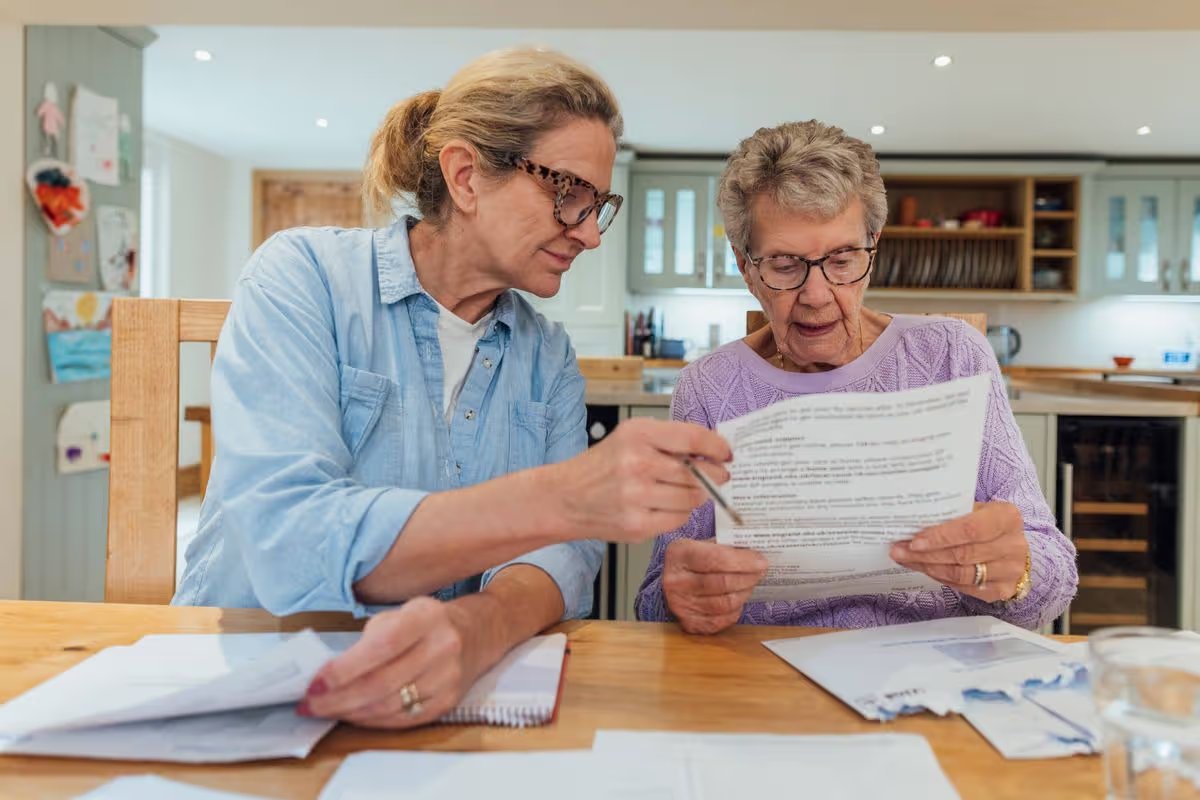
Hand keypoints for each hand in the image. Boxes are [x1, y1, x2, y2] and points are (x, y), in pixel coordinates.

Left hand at [299, 597, 478, 728]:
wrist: (477, 633)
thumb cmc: (429, 622)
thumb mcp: (402, 613)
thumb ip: (370, 638)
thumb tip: (329, 672)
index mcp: (426, 618)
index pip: (381, 647)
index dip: (344, 669)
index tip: (315, 683)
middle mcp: (442, 648)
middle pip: (381, 683)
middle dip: (338, 698)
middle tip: (310, 704)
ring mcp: (448, 679)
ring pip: (389, 706)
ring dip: (350, 712)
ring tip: (326, 710)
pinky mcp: (448, 702)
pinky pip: (402, 719)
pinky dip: (372, 720)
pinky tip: (354, 715)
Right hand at [552, 417, 732, 543]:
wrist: (565, 498)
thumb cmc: (601, 466)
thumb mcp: (630, 437)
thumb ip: (669, 440)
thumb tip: (712, 450)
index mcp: (637, 434)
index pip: (693, 438)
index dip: (717, 447)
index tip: (727, 453)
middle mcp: (636, 463)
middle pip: (698, 473)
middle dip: (714, 476)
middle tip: (718, 476)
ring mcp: (636, 497)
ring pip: (692, 498)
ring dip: (696, 495)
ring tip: (684, 490)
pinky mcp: (637, 525)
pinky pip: (678, 519)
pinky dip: (680, 513)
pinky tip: (666, 506)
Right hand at [663, 538, 767, 634]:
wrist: (673, 579)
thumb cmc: (694, 560)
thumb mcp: (704, 544)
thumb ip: (727, 547)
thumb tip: (756, 554)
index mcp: (679, 554)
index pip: (716, 558)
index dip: (743, 561)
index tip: (761, 562)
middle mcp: (675, 581)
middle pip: (722, 583)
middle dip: (748, 578)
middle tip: (760, 573)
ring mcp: (680, 604)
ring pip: (724, 604)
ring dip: (743, 594)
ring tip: (750, 585)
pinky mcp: (688, 622)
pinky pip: (720, 620)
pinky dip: (734, 611)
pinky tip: (737, 600)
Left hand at [889, 502, 1028, 602]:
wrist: (1011, 546)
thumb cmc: (986, 523)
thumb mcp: (974, 510)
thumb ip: (951, 515)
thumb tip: (910, 523)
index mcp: (1007, 518)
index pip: (970, 529)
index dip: (940, 537)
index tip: (914, 541)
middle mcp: (1014, 545)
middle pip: (963, 554)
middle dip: (926, 554)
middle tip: (899, 551)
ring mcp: (1010, 571)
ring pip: (961, 574)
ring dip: (929, 568)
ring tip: (905, 560)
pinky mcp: (1003, 590)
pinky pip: (965, 588)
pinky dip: (941, 578)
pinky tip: (925, 569)